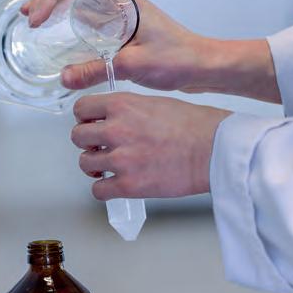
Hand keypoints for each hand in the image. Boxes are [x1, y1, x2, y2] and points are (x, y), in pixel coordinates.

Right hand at [21, 0, 217, 91]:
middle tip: (28, 16)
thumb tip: (64, 78)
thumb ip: (97, 70)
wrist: (203, 65)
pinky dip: (73, 22)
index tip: (36, 18)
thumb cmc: (177, 59)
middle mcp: (122, 0)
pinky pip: (93, 17)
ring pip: (83, 1)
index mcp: (124, 0)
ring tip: (38, 23)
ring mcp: (124, 12)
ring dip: (59, 8)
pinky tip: (64, 38)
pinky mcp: (125, 27)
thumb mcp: (133, 64)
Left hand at [70, 92, 231, 199]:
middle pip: (78, 136)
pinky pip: (98, 190)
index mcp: (122, 105)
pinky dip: (103, 188)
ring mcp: (121, 159)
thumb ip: (127, 109)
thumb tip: (112, 119)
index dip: (84, 117)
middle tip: (98, 146)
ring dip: (94, 165)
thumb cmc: (194, 126)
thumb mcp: (154, 103)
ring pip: (84, 163)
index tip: (89, 123)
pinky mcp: (129, 185)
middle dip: (87, 142)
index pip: (81, 108)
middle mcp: (116, 130)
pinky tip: (114, 183)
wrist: (215, 150)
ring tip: (108, 166)